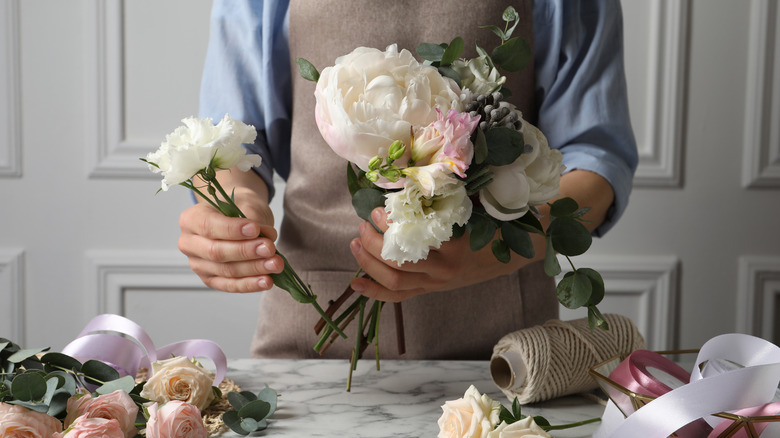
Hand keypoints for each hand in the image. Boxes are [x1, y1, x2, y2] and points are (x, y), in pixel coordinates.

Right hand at [178, 201, 283, 292]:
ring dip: (253, 269)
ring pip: (226, 271)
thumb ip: (253, 219)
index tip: (255, 229)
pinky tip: (267, 281)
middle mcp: (189, 244)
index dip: (232, 230)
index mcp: (191, 219)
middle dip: (246, 251)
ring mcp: (198, 265)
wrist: (239, 220)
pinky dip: (250, 284)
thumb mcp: (246, 204)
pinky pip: (230, 285)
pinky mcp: (211, 280)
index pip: (208, 226)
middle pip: (216, 252)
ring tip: (275, 263)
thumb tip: (266, 237)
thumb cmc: (240, 209)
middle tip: (269, 248)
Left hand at [348, 207, 543, 301]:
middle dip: (372, 244)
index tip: (377, 209)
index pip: (411, 241)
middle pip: (396, 263)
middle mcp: (443, 270)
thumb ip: (444, 196)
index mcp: (453, 247)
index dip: (388, 227)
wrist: (516, 251)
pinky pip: (400, 296)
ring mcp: (436, 283)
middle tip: (363, 222)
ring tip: (356, 242)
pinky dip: (376, 292)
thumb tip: (411, 175)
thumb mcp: (472, 204)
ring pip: (394, 282)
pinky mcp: (432, 289)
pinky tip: (356, 284)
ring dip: (368, 263)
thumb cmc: (493, 221)